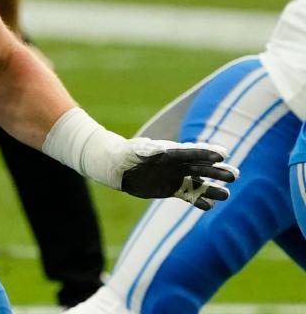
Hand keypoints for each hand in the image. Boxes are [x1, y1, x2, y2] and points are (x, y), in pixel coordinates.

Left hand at [119, 139, 238, 209]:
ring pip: (199, 183)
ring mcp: (178, 177)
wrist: (121, 168)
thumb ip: (149, 151)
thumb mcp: (137, 151)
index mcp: (172, 151)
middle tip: (235, 175)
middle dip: (217, 171)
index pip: (192, 151)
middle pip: (202, 167)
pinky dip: (199, 201)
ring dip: (213, 189)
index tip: (223, 154)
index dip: (206, 153)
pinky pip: (190, 196)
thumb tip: (160, 150)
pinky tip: (210, 206)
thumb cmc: (129, 154)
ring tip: (227, 194)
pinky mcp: (174, 189)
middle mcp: (179, 164)